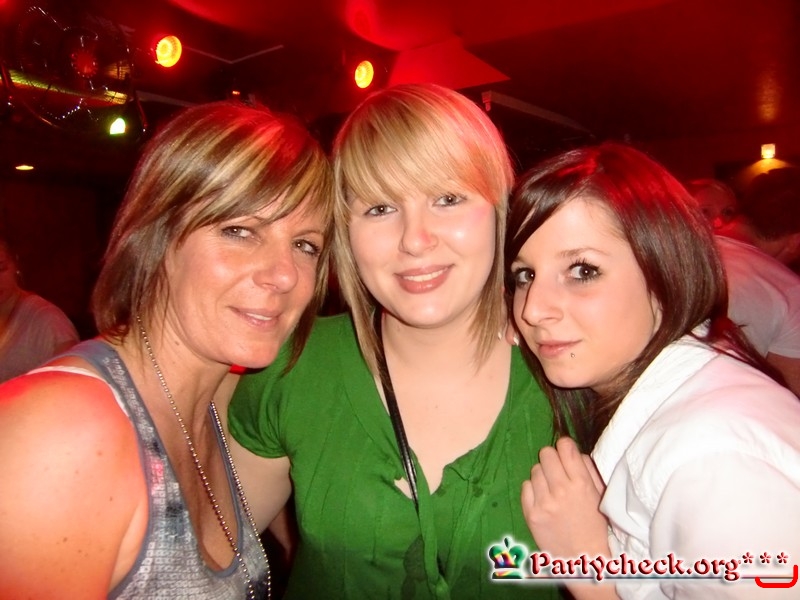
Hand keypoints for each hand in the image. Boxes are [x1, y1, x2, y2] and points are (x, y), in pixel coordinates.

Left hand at [521, 437, 608, 557]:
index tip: (565, 454)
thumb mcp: (599, 494)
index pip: (565, 446)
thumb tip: (571, 450)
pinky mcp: (530, 513)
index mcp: (581, 483)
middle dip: (552, 459)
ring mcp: (543, 502)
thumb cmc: (595, 524)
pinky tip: (542, 499)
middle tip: (556, 471)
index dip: (565, 447)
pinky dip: (533, 490)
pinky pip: (525, 487)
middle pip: (546, 453)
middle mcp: (561, 489)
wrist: (583, 557)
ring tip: (550, 489)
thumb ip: (587, 469)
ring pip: (534, 470)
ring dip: (542, 476)